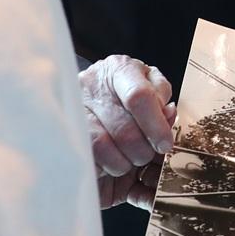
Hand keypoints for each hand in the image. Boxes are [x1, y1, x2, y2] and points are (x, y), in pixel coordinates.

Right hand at [80, 54, 176, 206]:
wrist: (94, 92)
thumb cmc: (127, 90)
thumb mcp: (150, 85)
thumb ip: (161, 99)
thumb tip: (167, 116)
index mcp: (119, 69)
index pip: (138, 97)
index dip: (156, 125)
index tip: (165, 144)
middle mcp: (93, 86)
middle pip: (124, 129)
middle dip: (142, 149)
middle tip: (149, 153)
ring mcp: (74, 109)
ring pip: (103, 146)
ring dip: (124, 161)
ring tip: (130, 158)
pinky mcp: (66, 133)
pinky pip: (88, 158)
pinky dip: (106, 166)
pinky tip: (113, 161)